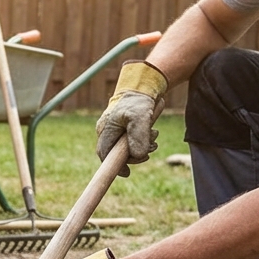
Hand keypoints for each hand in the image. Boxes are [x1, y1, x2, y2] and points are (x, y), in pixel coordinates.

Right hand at [96, 61, 166, 176]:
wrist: (145, 85)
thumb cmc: (139, 100)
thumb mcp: (141, 117)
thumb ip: (138, 137)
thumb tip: (137, 155)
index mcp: (106, 129)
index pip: (104, 154)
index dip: (114, 166)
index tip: (127, 173)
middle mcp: (108, 131)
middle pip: (118, 153)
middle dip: (135, 154)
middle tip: (150, 150)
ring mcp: (117, 130)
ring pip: (127, 148)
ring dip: (143, 147)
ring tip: (154, 136)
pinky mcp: (126, 128)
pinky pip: (133, 141)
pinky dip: (144, 141)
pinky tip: (152, 133)